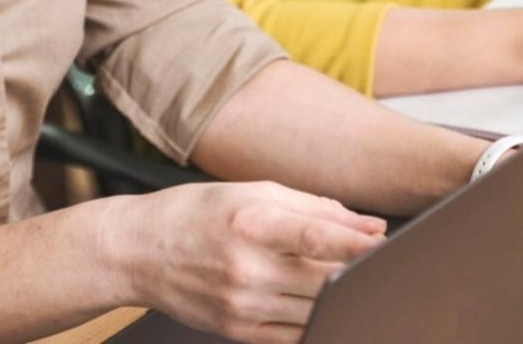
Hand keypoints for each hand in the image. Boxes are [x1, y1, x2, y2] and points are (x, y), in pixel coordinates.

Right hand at [114, 181, 385, 343]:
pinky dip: (317, 318)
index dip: (358, 243)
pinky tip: (321, 302)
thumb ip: (313, 206)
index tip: (385, 242)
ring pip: (316, 309)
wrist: (137, 252)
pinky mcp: (238, 331)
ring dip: (341, 295)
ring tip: (348, 277)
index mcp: (250, 223)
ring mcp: (243, 305)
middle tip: (378, 259)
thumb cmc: (193, 213)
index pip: (318, 237)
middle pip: (325, 279)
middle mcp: (247, 268)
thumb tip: (368, 225)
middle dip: (358, 270)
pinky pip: (296, 333)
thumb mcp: (250, 192)